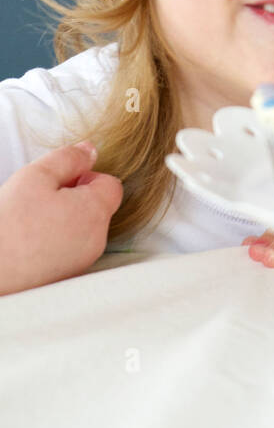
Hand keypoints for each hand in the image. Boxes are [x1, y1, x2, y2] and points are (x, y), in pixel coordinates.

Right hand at [0, 141, 123, 295]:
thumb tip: (90, 151)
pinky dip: (58, 240)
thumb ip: (69, 158)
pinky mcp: (67, 276)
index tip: (61, 181)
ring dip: (66, 218)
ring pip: (84, 228)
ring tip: (33, 221)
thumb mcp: (36, 176)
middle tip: (41, 199)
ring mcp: (82, 261)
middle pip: (98, 207)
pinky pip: (71, 249)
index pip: (111, 184)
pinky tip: (32, 240)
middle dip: (75, 197)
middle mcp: (96, 240)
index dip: (86, 175)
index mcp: (95, 212)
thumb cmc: (9, 226)